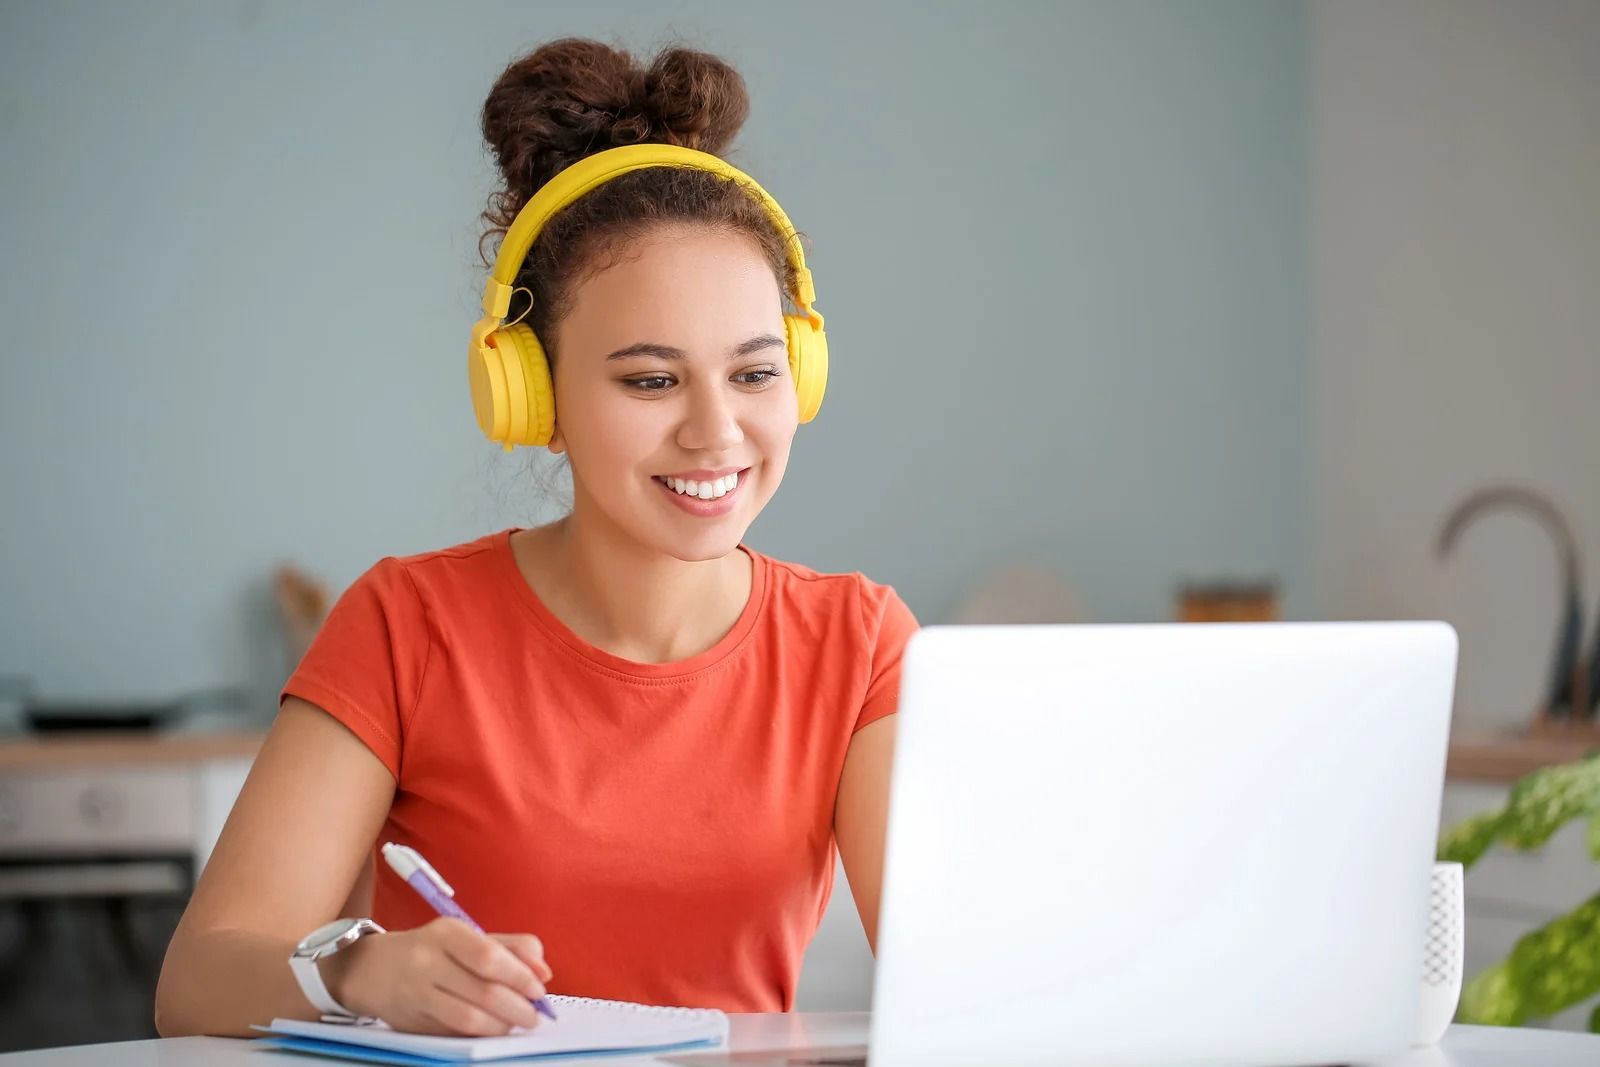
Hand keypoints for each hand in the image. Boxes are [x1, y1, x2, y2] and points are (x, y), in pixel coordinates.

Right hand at [321, 918, 553, 1034]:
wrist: (371, 969)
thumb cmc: (432, 950)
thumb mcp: (468, 936)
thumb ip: (512, 947)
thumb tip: (544, 971)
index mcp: (446, 934)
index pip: (488, 957)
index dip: (520, 976)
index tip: (539, 989)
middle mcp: (427, 963)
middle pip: (483, 991)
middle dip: (518, 1007)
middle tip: (534, 1015)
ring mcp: (416, 995)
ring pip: (468, 1018)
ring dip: (501, 1026)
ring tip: (516, 1024)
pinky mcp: (411, 1023)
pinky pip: (454, 1033)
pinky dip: (480, 1035)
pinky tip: (492, 1029)